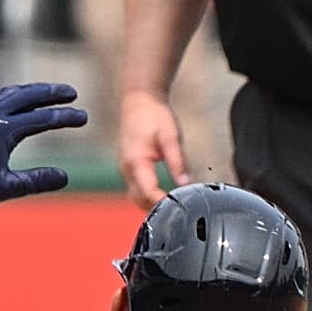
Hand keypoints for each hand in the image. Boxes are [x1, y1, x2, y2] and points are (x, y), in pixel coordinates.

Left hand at [0, 83, 84, 213]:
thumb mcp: (4, 187)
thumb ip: (35, 180)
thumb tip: (64, 177)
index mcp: (5, 129)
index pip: (43, 118)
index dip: (65, 117)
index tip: (83, 117)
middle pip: (28, 96)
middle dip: (51, 93)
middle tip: (71, 92)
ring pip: (9, 93)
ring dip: (30, 90)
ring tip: (45, 91)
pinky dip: (9, 94)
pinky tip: (10, 99)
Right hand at [116, 90, 185, 206]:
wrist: (138, 100)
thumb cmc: (154, 115)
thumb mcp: (171, 137)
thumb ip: (178, 162)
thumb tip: (186, 184)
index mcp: (135, 162)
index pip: (149, 193)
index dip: (165, 203)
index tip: (182, 207)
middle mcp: (126, 169)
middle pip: (140, 200)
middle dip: (158, 209)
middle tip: (182, 210)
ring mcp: (125, 169)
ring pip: (136, 197)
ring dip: (152, 204)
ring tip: (176, 205)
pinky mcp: (129, 168)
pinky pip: (137, 189)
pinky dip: (149, 195)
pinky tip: (166, 195)